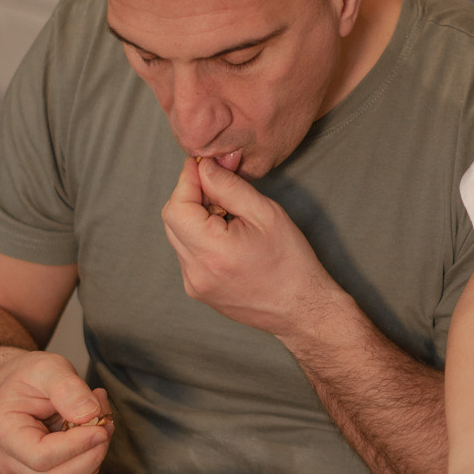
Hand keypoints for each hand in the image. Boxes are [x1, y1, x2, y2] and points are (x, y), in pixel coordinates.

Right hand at [0, 348, 111, 473]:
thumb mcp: (46, 368)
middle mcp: (11, 458)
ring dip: (94, 452)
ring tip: (100, 417)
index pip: (42, 457)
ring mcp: (26, 468)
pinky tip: (91, 426)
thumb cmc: (26, 376)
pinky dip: (91, 452)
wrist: (16, 382)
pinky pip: (73, 472)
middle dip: (92, 453)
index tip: (100, 427)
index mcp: (6, 433)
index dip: (77, 446)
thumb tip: (90, 413)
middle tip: (106, 421)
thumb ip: (67, 388)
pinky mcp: (43, 469)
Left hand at [162, 156, 335, 337]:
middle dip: (191, 196)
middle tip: (221, 188)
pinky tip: (228, 238)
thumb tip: (203, 167)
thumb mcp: (266, 214)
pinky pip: (187, 253)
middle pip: (172, 219)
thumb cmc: (291, 261)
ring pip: (178, 235)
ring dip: (195, 217)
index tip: (203, 165)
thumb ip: (229, 186)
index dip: (186, 180)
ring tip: (229, 216)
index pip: (177, 206)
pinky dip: (200, 236)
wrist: (300, 308)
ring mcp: (194, 284)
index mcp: (213, 252)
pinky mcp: (198, 290)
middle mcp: (196, 272)